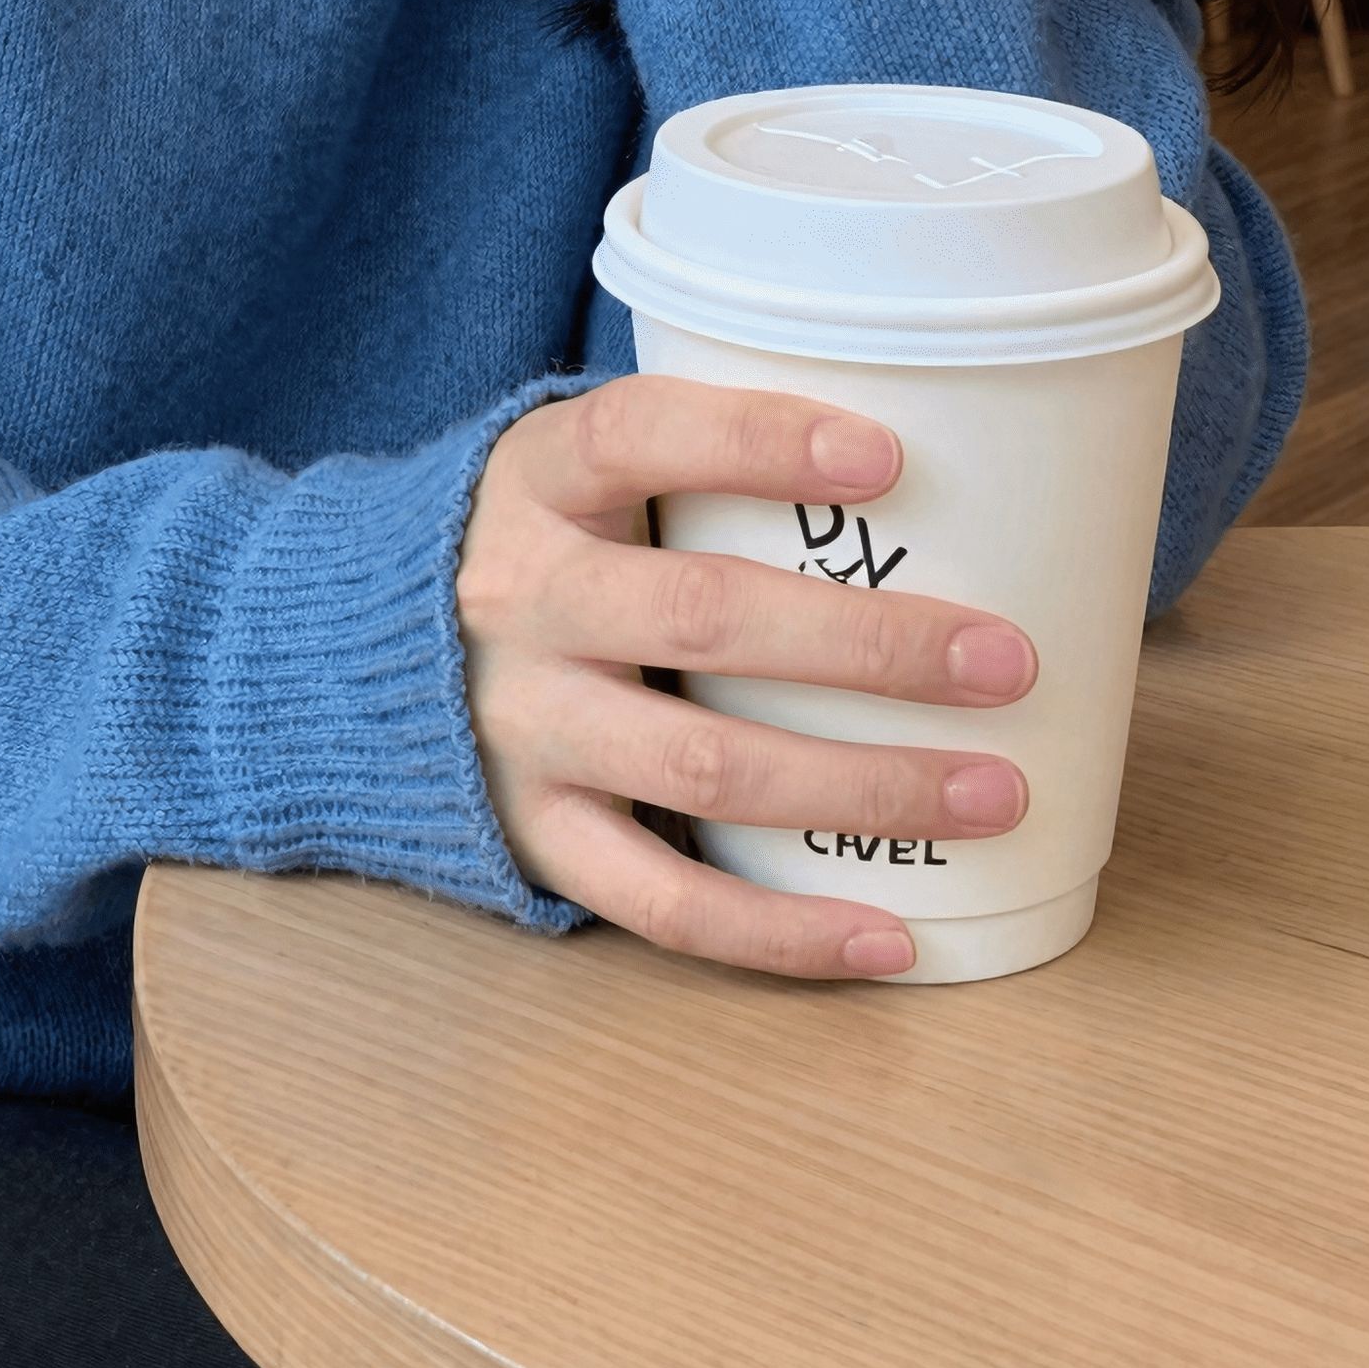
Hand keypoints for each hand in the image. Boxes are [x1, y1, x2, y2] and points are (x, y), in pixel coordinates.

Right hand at [457, 376, 1036, 978]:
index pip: (638, 434)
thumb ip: (700, 459)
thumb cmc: (546, 544)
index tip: (888, 458)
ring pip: (705, 767)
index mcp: (538, 480)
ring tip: (991, 792)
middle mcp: (521, 600)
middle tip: (1006, 660)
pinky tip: (895, 933)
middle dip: (868, 645)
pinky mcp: (535, 835)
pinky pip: (665, 904)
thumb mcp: (581, 470)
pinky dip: (784, 932)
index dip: (759, 442)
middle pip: (703, 618)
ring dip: (863, 786)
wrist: (362, 654)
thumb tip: (934, 448)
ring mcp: (524, 727)